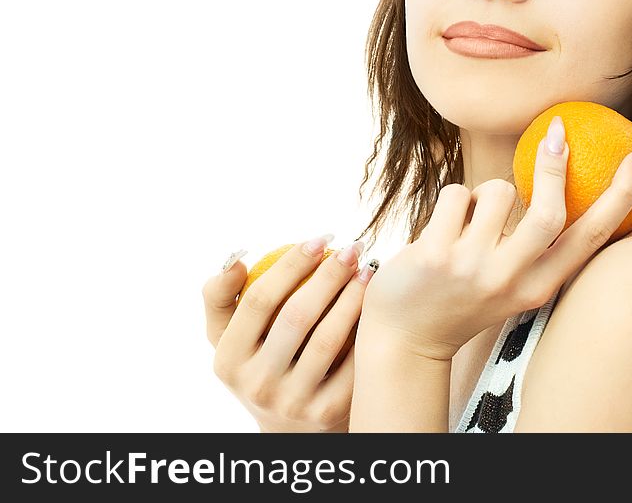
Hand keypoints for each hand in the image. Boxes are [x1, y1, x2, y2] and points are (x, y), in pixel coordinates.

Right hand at [202, 238, 371, 431]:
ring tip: (368, 270)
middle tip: (352, 248)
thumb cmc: (259, 360)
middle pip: (295, 316)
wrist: (289, 425)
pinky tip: (377, 304)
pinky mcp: (327, 413)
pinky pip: (352, 362)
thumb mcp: (228, 337)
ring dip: (352, 297)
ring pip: (328, 339)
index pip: (258, 300)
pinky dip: (365, 329)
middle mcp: (256, 385)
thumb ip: (221, 297)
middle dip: (328, 274)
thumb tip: (238, 259)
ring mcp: (292, 403)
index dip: (290, 264)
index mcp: (227, 360)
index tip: (319, 240)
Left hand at [360, 122, 631, 360]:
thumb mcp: (513, 281)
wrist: (407, 337)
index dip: (625, 189)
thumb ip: (537, 245)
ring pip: (495, 191)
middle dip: (555, 166)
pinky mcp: (435, 256)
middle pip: (549, 213)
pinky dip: (452, 199)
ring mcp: (471, 269)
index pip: (595, 234)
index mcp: (540, 286)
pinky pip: (456, 194)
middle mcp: (511, 281)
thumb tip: (561, 172)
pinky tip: (441, 228)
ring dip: (484, 190)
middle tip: (555, 131)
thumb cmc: (464, 295)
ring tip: (469, 219)